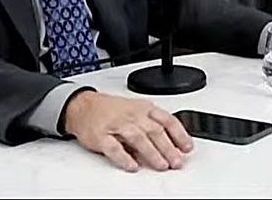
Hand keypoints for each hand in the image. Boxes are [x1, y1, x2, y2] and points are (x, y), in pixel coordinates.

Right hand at [62, 91, 192, 172]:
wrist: (83, 106)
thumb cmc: (112, 110)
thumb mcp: (137, 110)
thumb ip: (153, 124)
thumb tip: (172, 143)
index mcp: (145, 108)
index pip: (167, 120)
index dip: (179, 134)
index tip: (187, 147)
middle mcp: (133, 115)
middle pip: (155, 131)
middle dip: (168, 148)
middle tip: (177, 162)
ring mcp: (117, 125)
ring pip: (138, 138)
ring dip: (152, 153)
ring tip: (161, 165)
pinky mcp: (101, 136)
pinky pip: (114, 148)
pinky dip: (124, 158)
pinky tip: (133, 166)